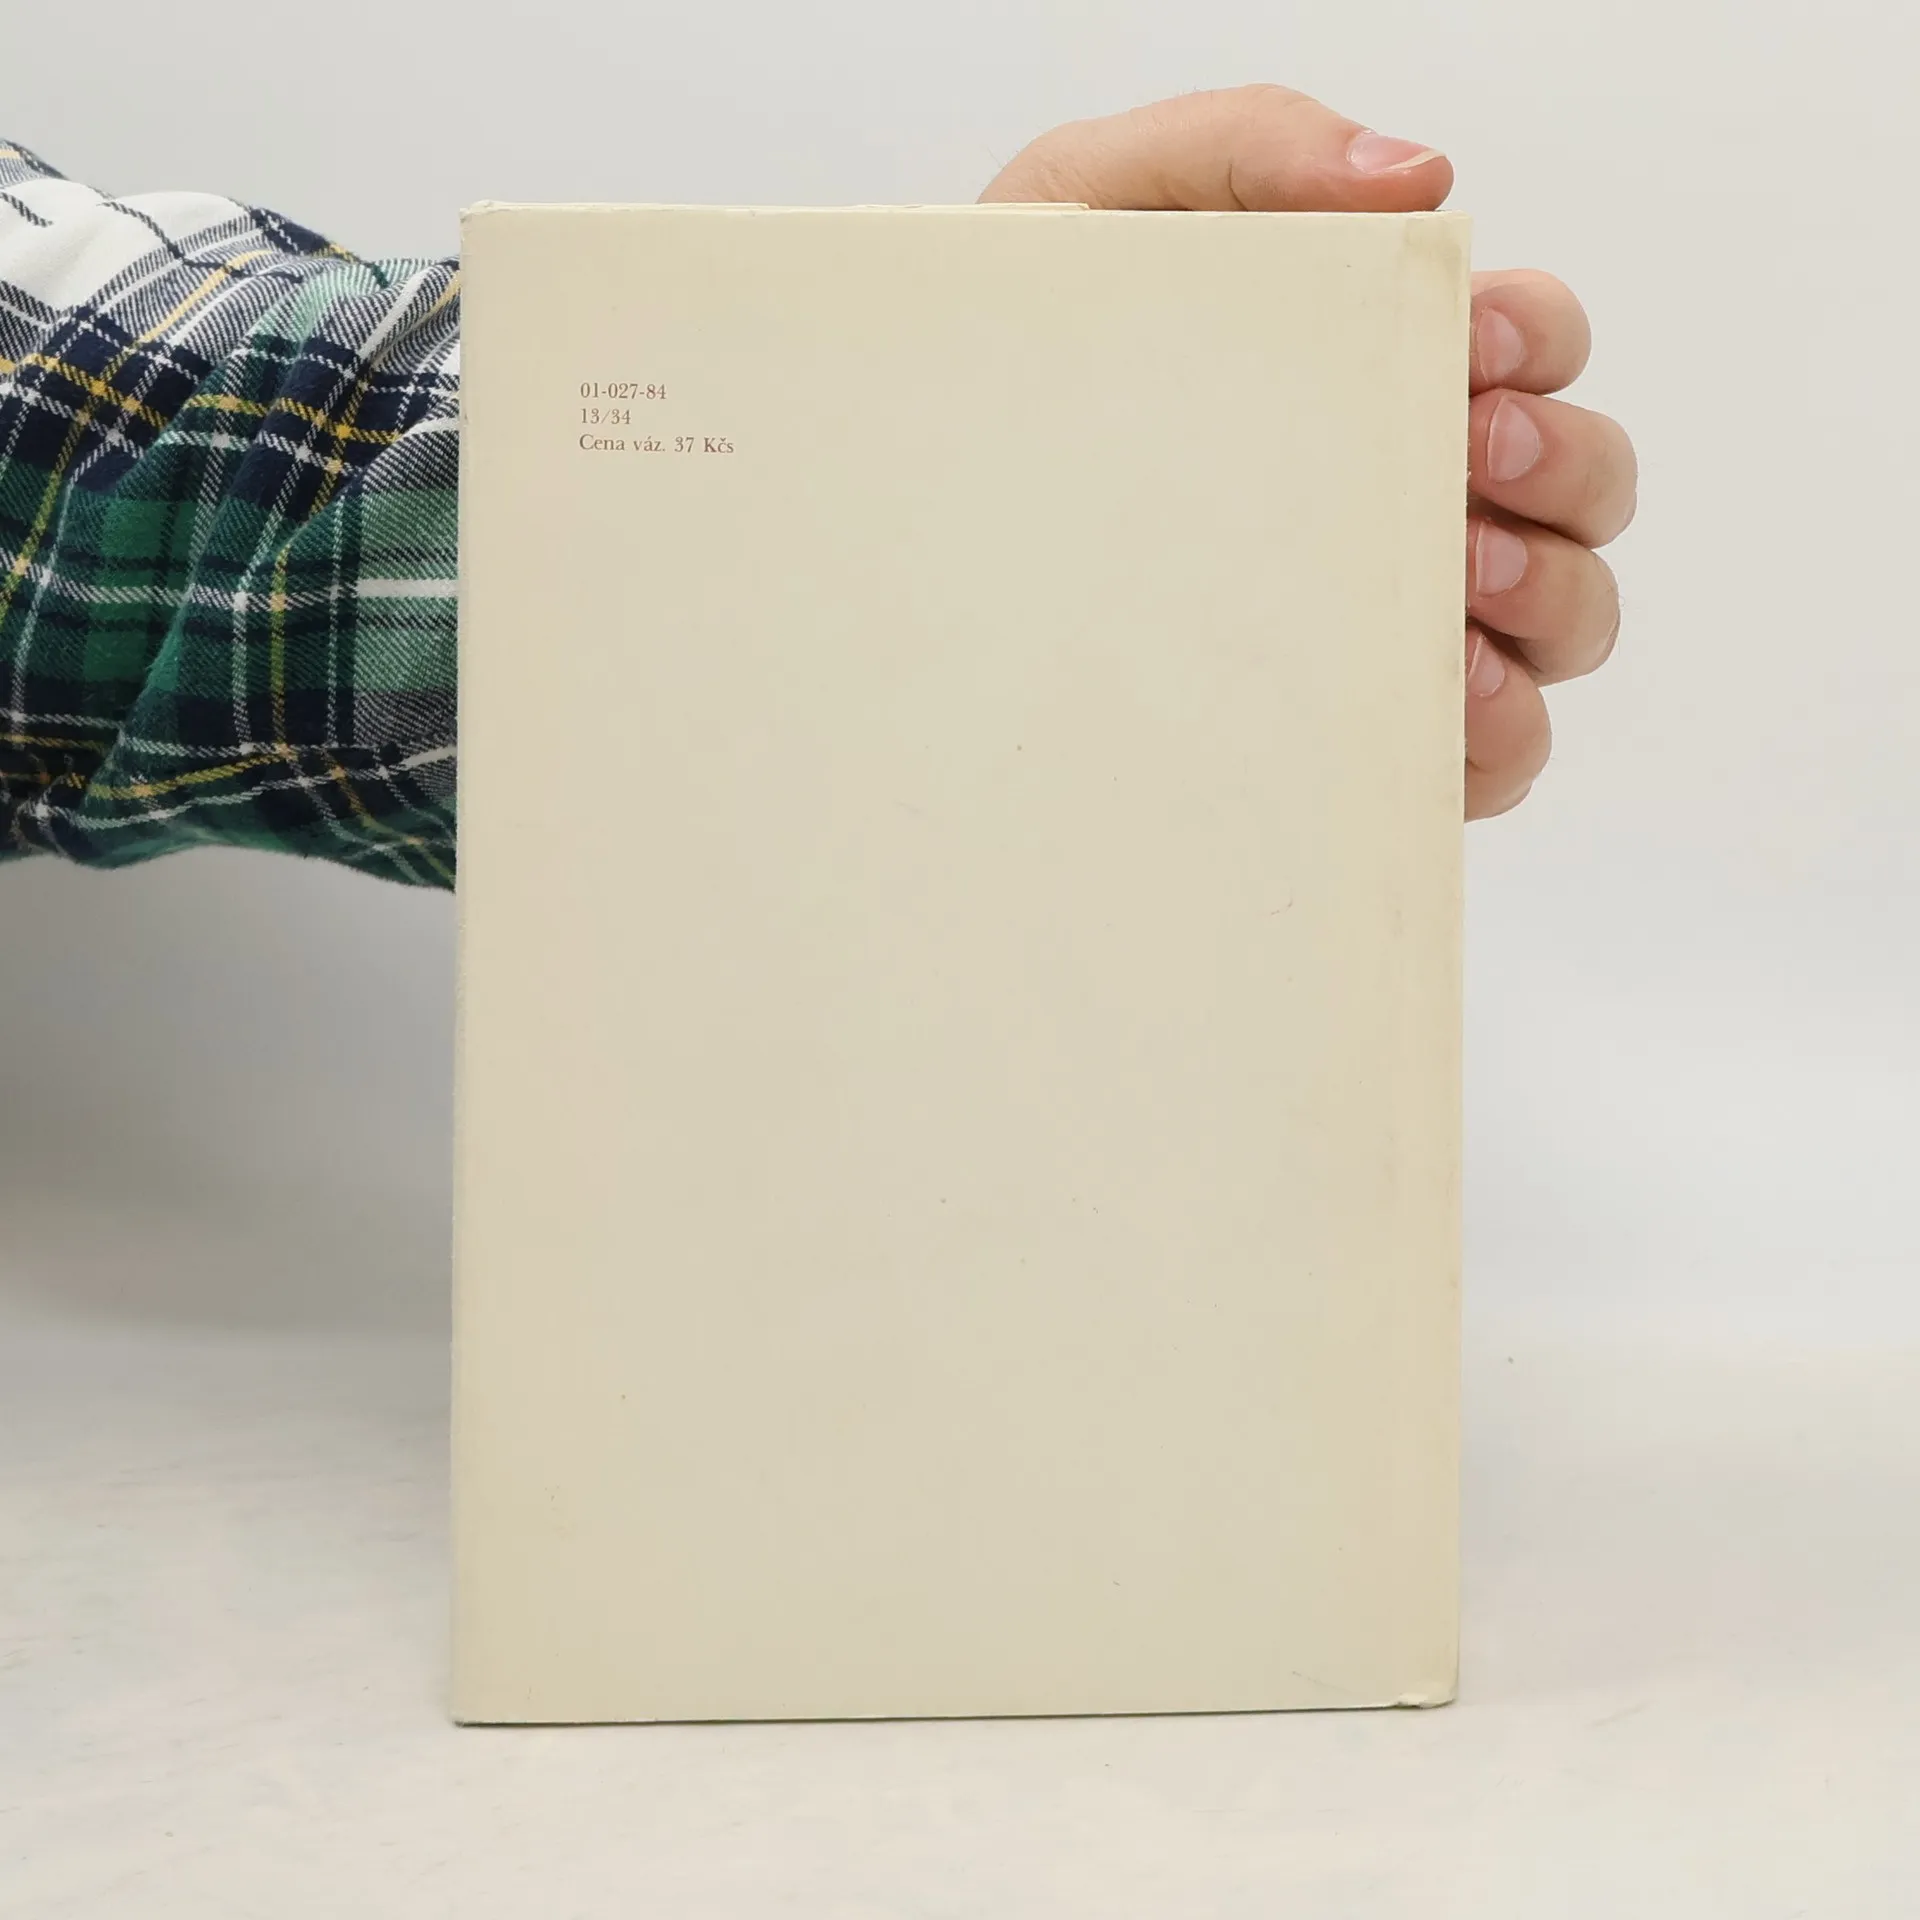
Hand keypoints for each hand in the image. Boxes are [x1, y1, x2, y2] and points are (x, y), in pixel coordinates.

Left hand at [982, 87, 1635, 819]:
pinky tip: (1440, 694)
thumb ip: (1250, 150)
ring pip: (1567, 622)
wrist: (911, 510)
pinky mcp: (1358, 735)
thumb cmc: (1011, 366)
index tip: (1473, 340)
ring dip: (1554, 597)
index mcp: (1373, 369)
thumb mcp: (1095, 206)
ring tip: (1462, 577)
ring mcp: (1393, 623)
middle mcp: (1404, 495)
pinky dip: (1501, 729)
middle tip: (1476, 453)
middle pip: (1584, 486)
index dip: (1540, 339)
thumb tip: (1420, 175)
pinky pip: (1491, 753)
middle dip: (1567, 466)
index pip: (1531, 345)